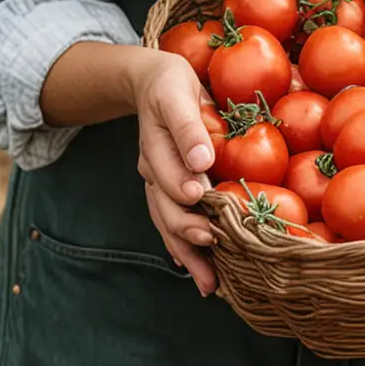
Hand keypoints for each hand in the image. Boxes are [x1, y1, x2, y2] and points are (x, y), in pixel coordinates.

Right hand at [132, 50, 218, 295]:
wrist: (152, 82)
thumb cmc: (171, 84)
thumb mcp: (178, 93)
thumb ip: (187, 126)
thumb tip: (201, 161)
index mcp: (154, 145)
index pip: (166, 173)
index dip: (183, 186)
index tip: (201, 198)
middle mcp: (152, 169)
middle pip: (165, 208)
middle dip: (187, 231)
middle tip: (212, 245)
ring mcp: (157, 182)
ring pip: (167, 223)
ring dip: (187, 252)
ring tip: (210, 283)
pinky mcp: (167, 189)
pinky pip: (171, 223)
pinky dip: (183, 248)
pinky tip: (198, 270)